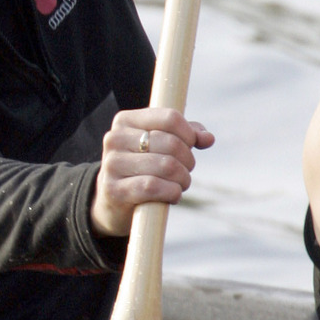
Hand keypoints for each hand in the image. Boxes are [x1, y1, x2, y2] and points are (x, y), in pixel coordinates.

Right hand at [89, 108, 214, 239]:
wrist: (111, 201)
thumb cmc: (142, 167)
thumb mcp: (161, 145)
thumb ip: (187, 135)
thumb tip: (208, 138)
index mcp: (125, 120)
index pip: (169, 118)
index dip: (189, 134)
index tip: (191, 146)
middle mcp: (115, 138)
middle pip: (171, 143)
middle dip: (187, 160)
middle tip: (186, 170)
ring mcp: (112, 164)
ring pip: (166, 166)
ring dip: (183, 179)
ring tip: (180, 184)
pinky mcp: (114, 189)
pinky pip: (153, 187)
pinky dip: (172, 192)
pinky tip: (173, 195)